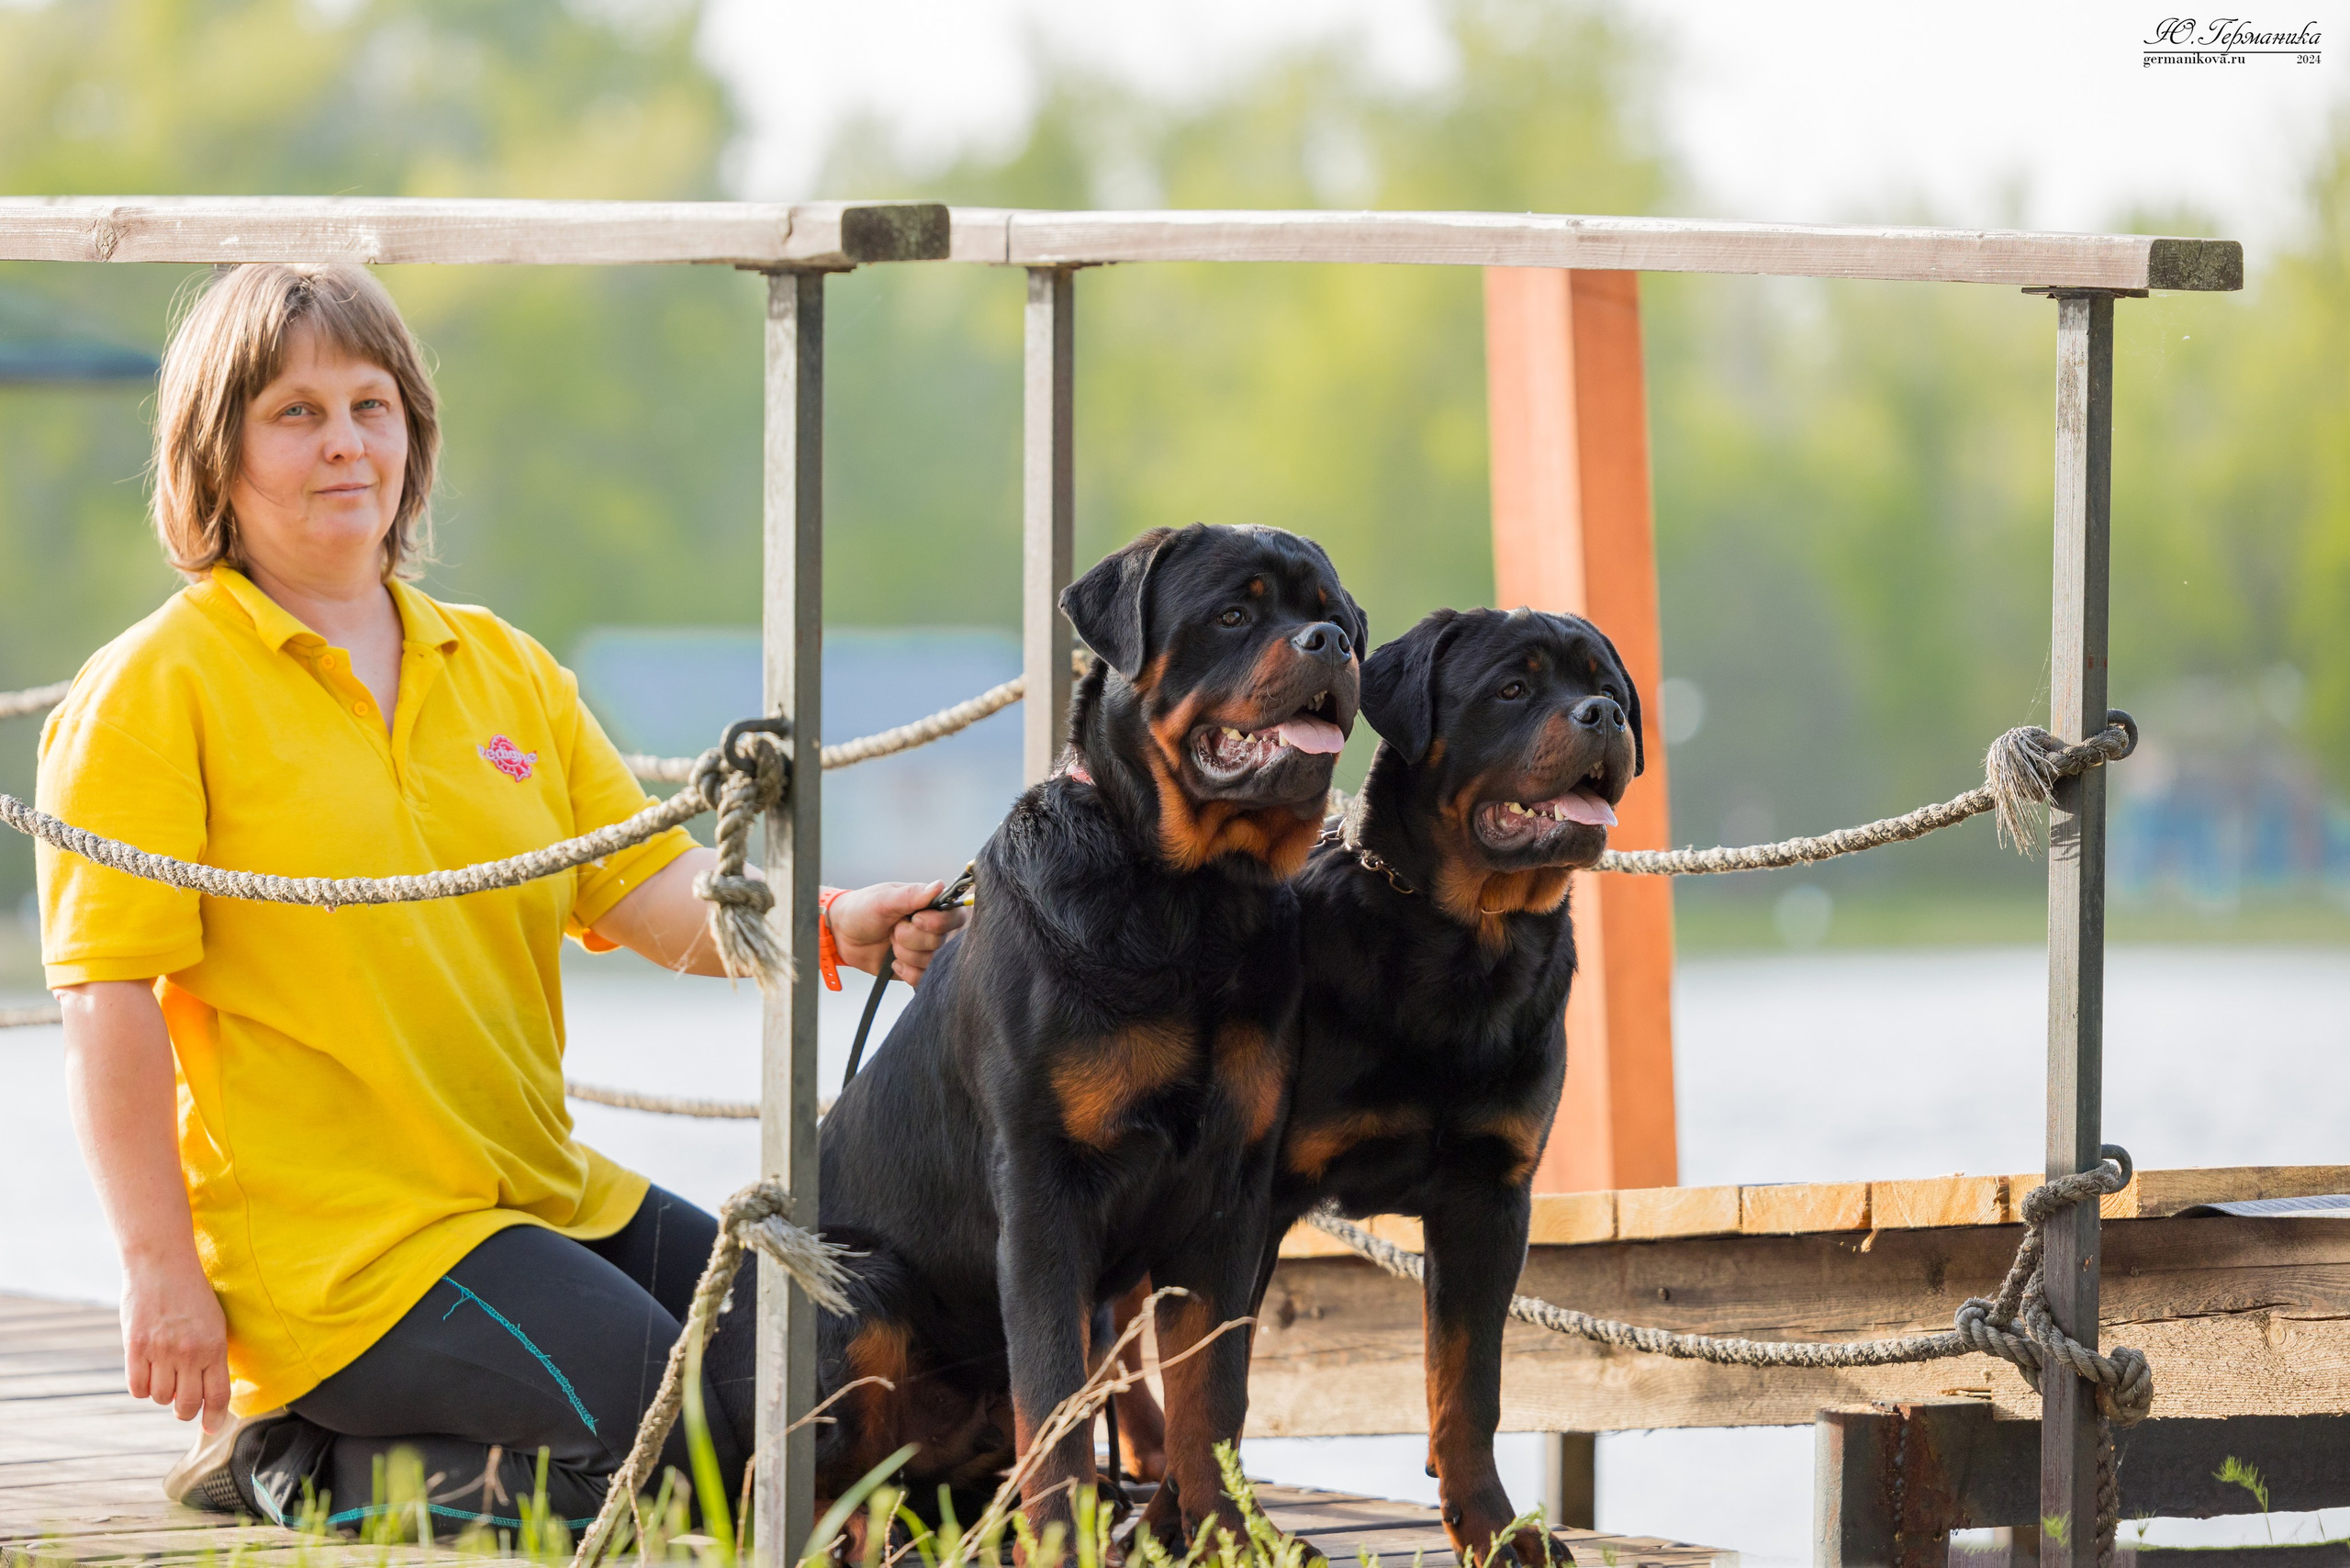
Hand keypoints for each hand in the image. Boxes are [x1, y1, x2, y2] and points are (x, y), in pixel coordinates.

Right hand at [121, 1249, 231, 1431]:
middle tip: (182, 1405)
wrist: (163, 1264)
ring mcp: (161, 1351)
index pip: (217, 1395)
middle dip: (185, 1412)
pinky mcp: (135, 1347)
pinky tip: (146, 1372)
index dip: (214, 1417)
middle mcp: (189, 1352)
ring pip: (160, 1398)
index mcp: (214, 1346)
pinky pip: (136, 1388)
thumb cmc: (192, 1294)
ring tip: (164, 1373)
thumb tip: (211, 1392)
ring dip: (161, 1394)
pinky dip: (141, 1387)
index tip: (210, 1427)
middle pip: (186, 1405)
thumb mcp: (214, 1322)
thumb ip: (212, 1355)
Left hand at [826, 880, 968, 985]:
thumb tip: (939, 886)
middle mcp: (932, 928)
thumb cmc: (862, 909)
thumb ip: (912, 895)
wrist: (842, 934)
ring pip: (931, 961)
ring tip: (890, 943)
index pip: (955, 917)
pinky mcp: (916, 968)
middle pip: (940, 942)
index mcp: (930, 906)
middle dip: (911, 939)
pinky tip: (892, 961)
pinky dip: (905, 971)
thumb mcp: (884, 899)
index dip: (937, 923)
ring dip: (905, 954)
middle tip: (893, 930)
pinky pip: (922, 978)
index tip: (913, 919)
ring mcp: (924, 950)